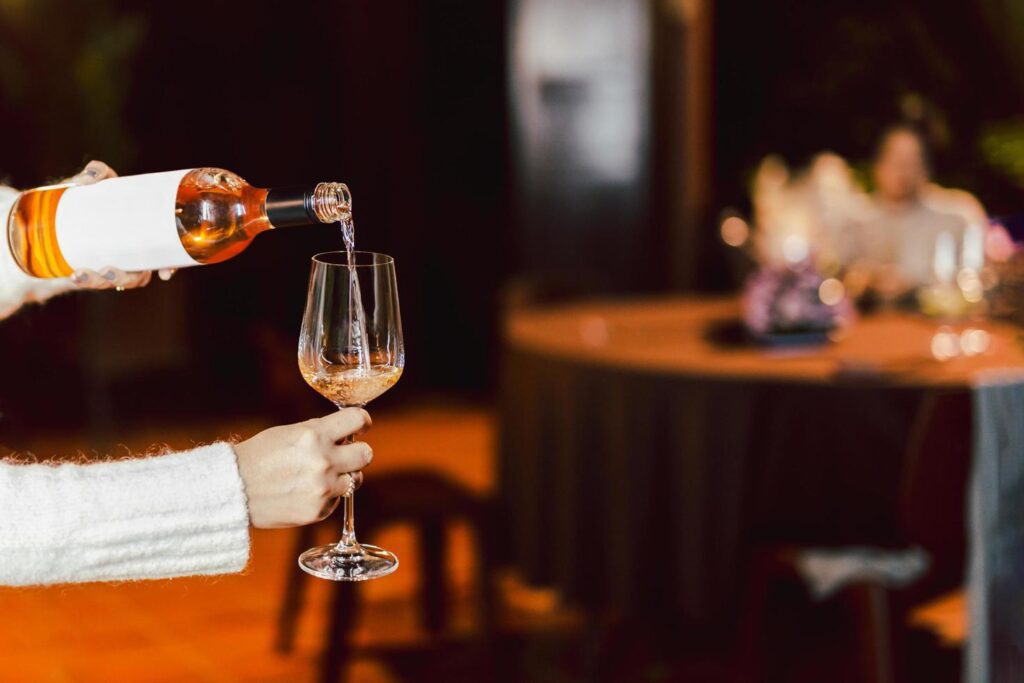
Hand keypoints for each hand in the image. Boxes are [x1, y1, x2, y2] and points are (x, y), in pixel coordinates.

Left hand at [62, 160, 175, 289]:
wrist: (61, 215)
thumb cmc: (93, 199)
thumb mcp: (100, 184)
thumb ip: (98, 172)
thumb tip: (91, 178)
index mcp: (146, 241)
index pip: (167, 259)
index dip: (171, 268)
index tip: (164, 274)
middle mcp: (133, 259)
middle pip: (138, 278)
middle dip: (126, 278)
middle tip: (109, 271)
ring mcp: (113, 267)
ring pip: (113, 282)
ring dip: (100, 281)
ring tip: (81, 273)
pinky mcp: (92, 272)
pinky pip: (93, 281)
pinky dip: (84, 280)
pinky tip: (74, 275)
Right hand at [232, 408, 373, 527]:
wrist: (233, 490)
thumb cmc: (259, 456)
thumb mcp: (289, 433)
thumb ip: (319, 432)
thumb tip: (345, 434)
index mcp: (315, 435)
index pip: (358, 419)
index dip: (363, 421)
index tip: (361, 426)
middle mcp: (323, 461)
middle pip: (366, 454)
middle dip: (358, 452)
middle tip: (347, 454)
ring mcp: (323, 488)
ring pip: (355, 479)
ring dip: (343, 477)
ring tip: (319, 477)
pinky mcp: (318, 510)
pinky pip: (337, 500)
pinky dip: (327, 496)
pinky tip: (305, 493)